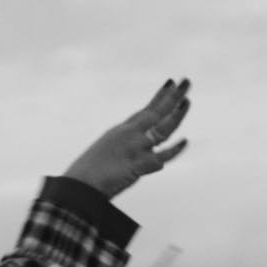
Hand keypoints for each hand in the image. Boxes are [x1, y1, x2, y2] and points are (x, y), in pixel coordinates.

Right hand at [63, 78, 190, 199]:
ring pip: (163, 128)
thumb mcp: (105, 154)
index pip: (145, 111)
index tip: (170, 84)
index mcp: (121, 131)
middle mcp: (130, 134)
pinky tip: (184, 141)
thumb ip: (122, 150)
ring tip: (186, 102)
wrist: (80, 184)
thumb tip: (136, 155)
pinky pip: (162, 156)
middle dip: (173, 97)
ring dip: (177, 115)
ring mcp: (136, 147)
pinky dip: (174, 150)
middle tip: (185, 82)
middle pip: (157, 112)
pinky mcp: (140, 163)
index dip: (160, 97)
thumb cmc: (88, 174)